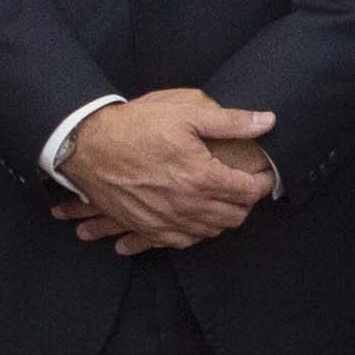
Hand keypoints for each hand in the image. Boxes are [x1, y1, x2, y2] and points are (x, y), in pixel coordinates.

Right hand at [61, 90, 277, 250]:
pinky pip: (185, 241)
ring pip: (213, 231)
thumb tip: (267, 122)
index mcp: (202, 179)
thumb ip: (231, 121)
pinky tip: (197, 213)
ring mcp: (167, 222)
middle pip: (235, 216)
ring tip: (222, 196)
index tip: (266, 172)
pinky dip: (198, 230)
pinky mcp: (149, 229)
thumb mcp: (185, 114)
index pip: (250, 191)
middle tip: (244, 182)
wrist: (87, 147)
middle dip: (246, 200)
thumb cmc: (134, 127)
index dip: (264, 181)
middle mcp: (187, 207)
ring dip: (224, 215)